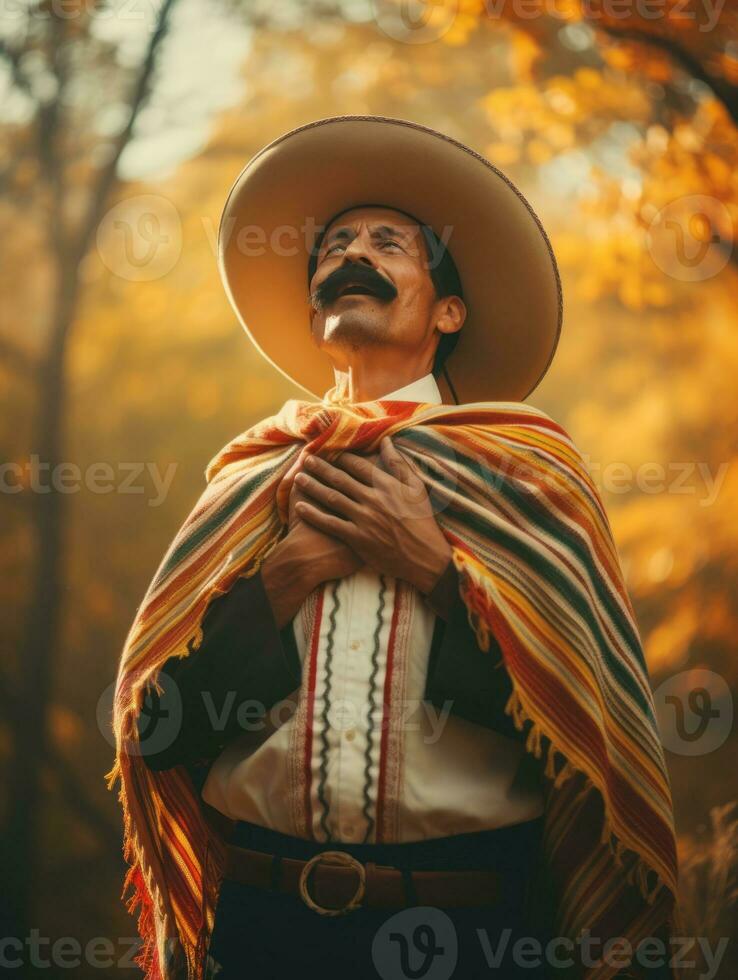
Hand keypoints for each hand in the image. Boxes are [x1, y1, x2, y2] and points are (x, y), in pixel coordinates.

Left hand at [293, 436, 451, 593]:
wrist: (424, 557)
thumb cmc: (422, 521)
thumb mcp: (416, 488)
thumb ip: (399, 464)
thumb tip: (387, 441)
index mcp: (387, 485)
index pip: (358, 466)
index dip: (341, 457)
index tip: (329, 451)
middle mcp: (373, 499)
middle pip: (340, 478)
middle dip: (320, 467)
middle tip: (305, 459)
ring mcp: (364, 519)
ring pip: (331, 498)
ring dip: (313, 486)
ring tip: (298, 477)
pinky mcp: (357, 538)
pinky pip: (330, 523)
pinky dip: (314, 514)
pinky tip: (300, 506)